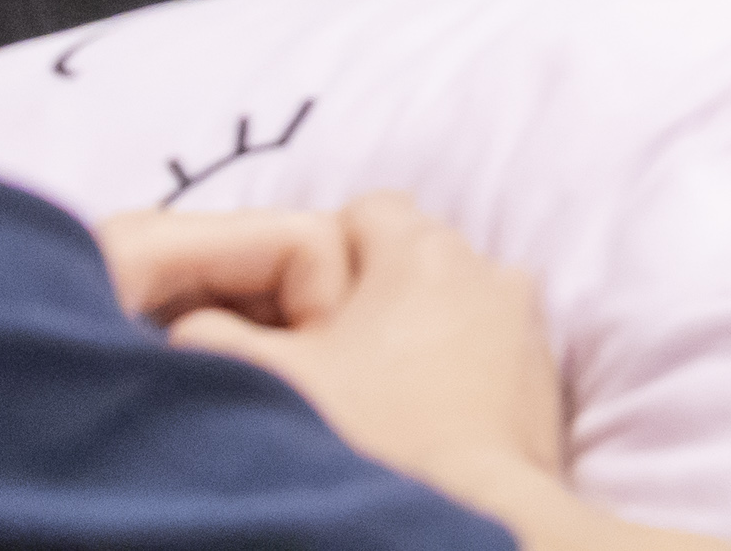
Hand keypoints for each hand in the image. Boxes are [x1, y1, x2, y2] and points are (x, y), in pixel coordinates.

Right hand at [139, 191, 580, 517]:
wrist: (469, 526)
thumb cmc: (367, 445)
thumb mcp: (264, 382)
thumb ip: (211, 335)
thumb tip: (188, 321)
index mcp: (424, 250)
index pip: (364, 212)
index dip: (315, 261)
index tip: (288, 320)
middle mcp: (488, 271)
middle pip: (406, 261)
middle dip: (360, 302)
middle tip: (317, 368)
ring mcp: (524, 326)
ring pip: (445, 310)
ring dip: (405, 341)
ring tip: (361, 405)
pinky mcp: (542, 380)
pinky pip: (480, 356)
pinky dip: (446, 377)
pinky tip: (409, 429)